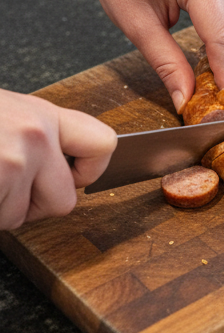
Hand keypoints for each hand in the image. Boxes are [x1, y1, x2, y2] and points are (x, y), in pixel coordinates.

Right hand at [0, 88, 116, 230]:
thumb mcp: (4, 116)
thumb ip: (37, 140)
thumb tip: (61, 170)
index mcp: (42, 115)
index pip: (104, 144)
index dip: (91, 172)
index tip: (74, 178)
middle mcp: (37, 133)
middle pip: (65, 201)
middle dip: (30, 207)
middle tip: (0, 186)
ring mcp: (18, 156)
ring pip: (22, 215)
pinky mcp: (2, 172)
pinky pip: (1, 217)